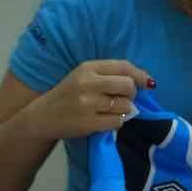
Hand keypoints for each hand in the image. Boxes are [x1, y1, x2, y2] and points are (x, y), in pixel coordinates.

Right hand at [33, 60, 152, 139]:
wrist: (43, 116)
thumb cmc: (69, 94)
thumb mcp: (84, 76)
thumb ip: (111, 74)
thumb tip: (147, 81)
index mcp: (88, 68)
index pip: (123, 67)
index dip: (140, 75)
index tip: (147, 83)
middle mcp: (88, 83)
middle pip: (128, 86)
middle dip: (131, 94)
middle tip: (123, 98)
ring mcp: (88, 104)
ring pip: (125, 106)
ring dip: (123, 110)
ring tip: (110, 110)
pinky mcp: (88, 123)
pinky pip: (117, 122)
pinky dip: (116, 122)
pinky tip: (105, 119)